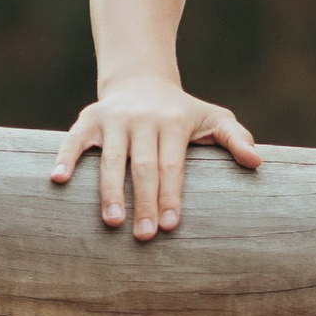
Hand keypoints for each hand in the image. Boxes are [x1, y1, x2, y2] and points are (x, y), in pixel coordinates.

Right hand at [52, 81, 258, 239]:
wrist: (141, 79)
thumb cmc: (181, 111)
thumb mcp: (213, 117)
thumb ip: (235, 138)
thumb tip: (257, 161)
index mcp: (172, 122)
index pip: (172, 165)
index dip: (171, 195)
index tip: (171, 226)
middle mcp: (142, 119)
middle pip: (143, 166)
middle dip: (144, 202)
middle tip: (145, 236)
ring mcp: (113, 119)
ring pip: (111, 159)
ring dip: (110, 191)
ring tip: (112, 222)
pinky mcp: (89, 118)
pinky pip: (74, 140)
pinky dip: (66, 158)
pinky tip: (59, 180)